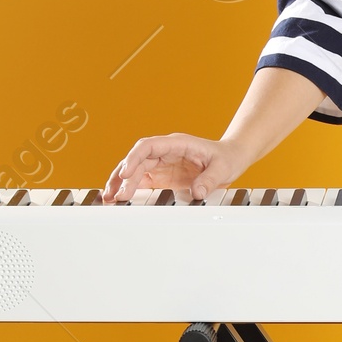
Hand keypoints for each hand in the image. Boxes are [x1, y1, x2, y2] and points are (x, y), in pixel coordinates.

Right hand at [103, 134, 240, 202]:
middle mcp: (165, 152)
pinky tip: (120, 197)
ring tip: (110, 197)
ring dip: (121, 182)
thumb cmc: (226, 157)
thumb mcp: (222, 168)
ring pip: (135, 169)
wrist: (231, 158)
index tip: (126, 172)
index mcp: (176, 144)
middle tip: (116, 194)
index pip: (148, 146)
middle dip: (123, 176)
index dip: (134, 158)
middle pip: (137, 160)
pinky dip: (129, 188)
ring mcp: (162, 163)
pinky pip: (141, 179)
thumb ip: (210, 179)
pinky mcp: (162, 175)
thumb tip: (197, 193)